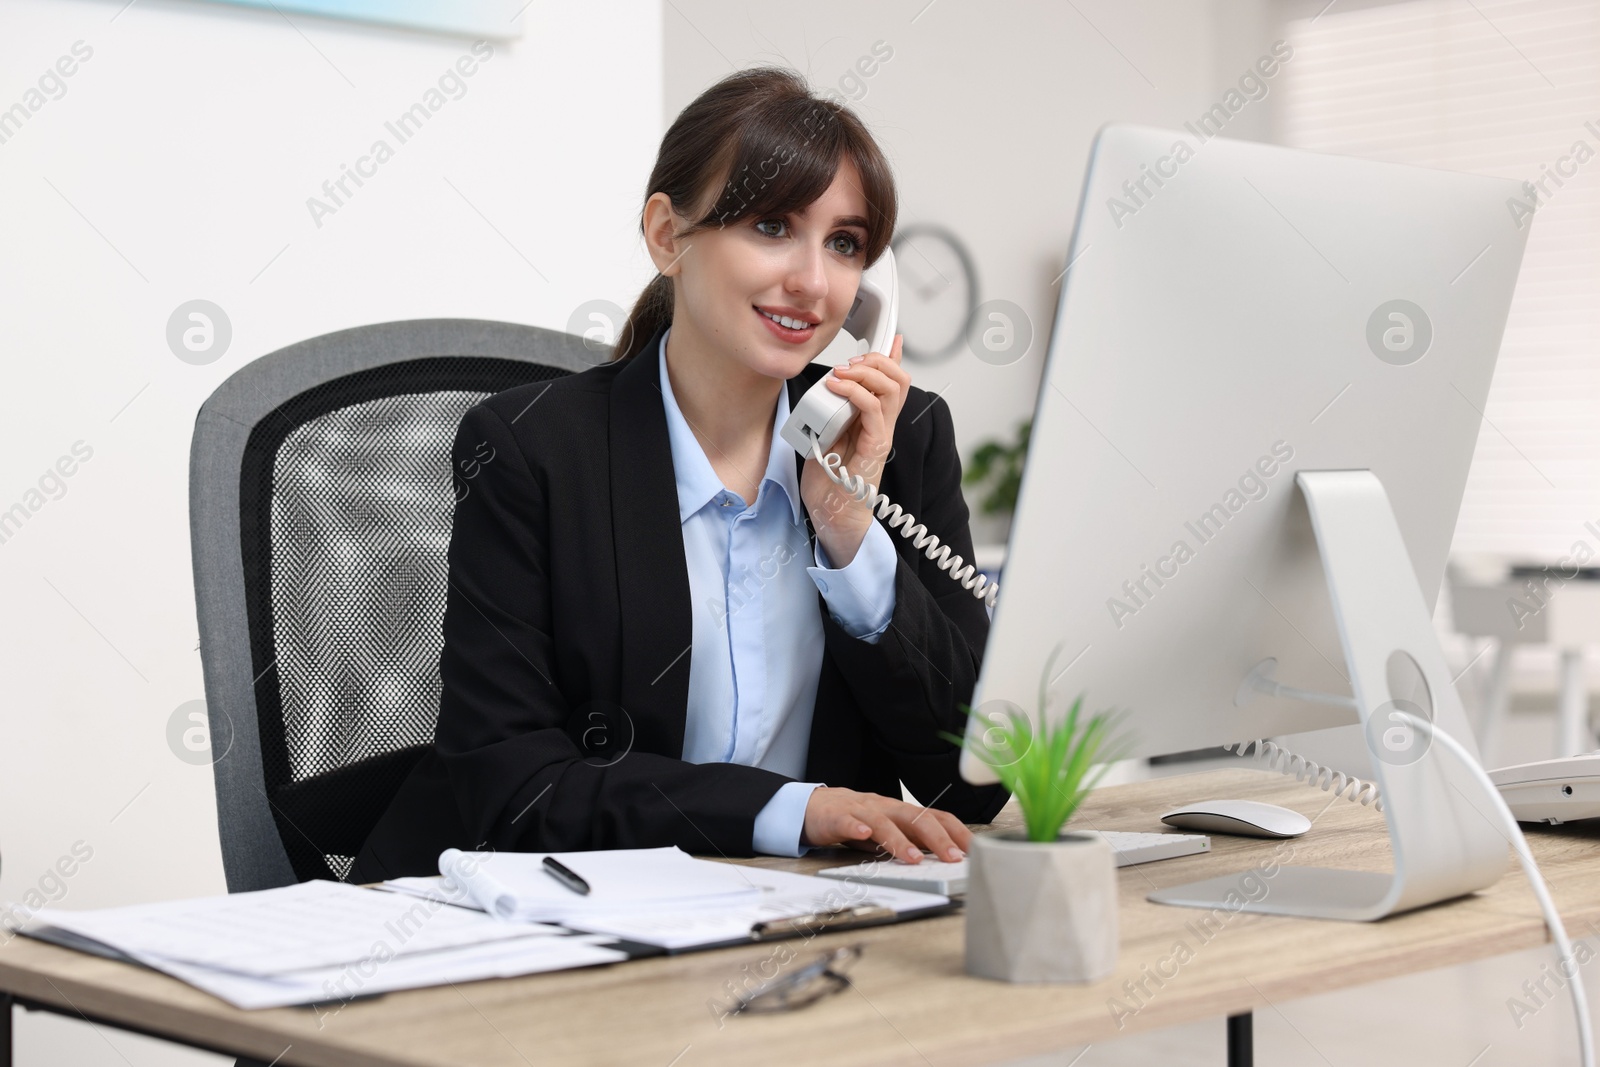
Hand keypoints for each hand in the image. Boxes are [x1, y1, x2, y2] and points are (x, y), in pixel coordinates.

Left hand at [799, 334, 910, 567]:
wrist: (832, 516)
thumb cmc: (830, 482)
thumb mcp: (828, 435)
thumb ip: (834, 412)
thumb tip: (830, 389)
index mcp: (874, 421)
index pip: (893, 383)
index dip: (894, 357)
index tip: (890, 339)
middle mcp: (883, 426)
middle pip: (899, 379)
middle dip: (877, 359)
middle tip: (850, 361)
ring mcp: (881, 436)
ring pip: (893, 388)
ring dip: (868, 371)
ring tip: (843, 372)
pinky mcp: (875, 448)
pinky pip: (874, 410)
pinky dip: (856, 391)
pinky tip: (837, 386)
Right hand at [801, 785, 970, 862]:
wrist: (813, 806)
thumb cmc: (856, 820)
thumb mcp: (889, 830)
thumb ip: (912, 841)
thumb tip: (942, 859)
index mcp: (902, 813)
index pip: (936, 817)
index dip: (957, 832)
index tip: (974, 850)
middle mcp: (886, 808)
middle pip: (916, 818)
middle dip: (937, 838)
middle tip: (952, 858)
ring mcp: (861, 811)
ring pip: (884, 821)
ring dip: (900, 840)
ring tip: (914, 858)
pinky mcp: (836, 816)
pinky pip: (847, 821)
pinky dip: (856, 827)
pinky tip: (864, 834)